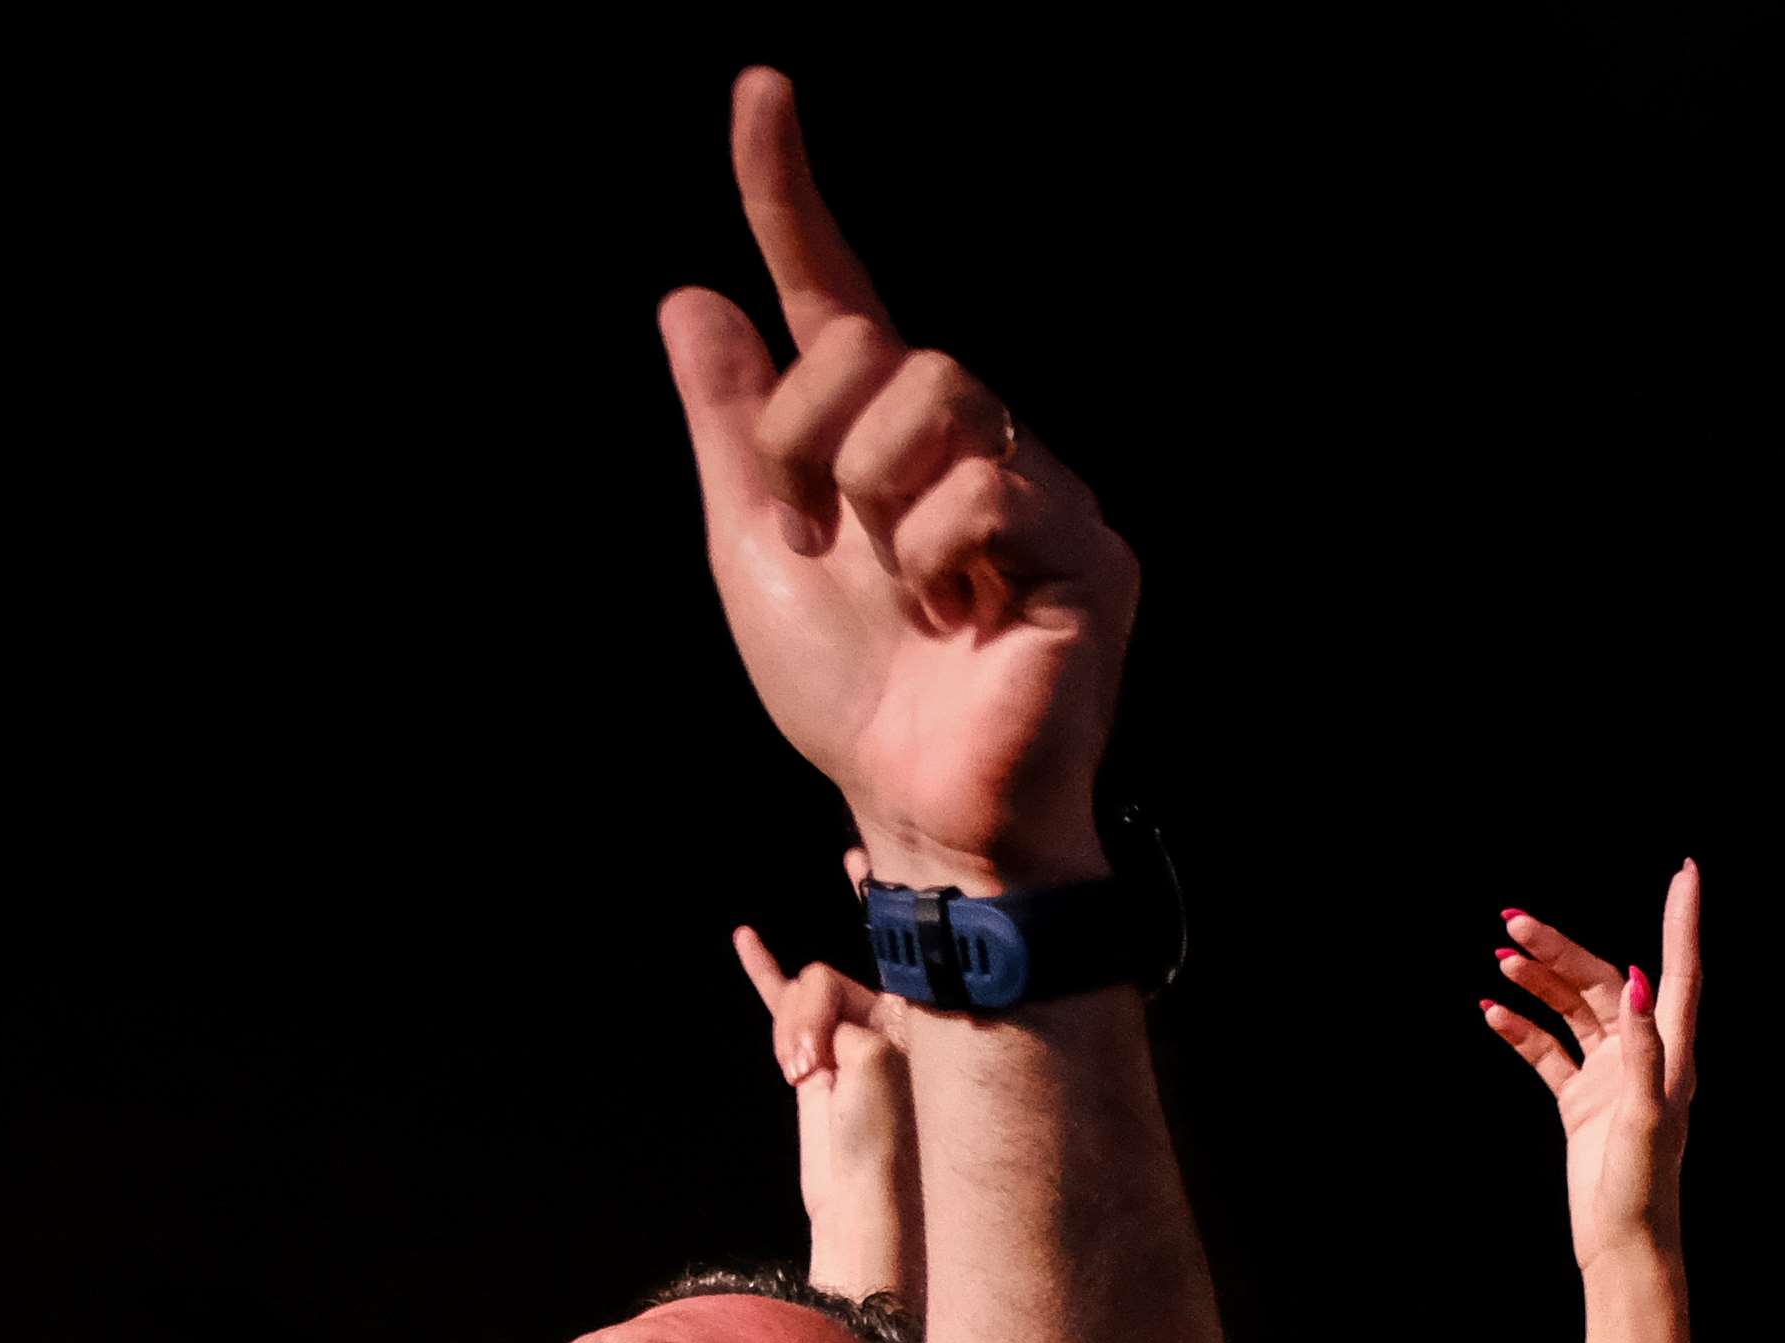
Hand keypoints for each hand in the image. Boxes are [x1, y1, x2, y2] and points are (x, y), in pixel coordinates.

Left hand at [657, 70, 1133, 888]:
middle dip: (812, 439)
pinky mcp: (1089, 555)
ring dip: (877, 496)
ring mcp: (1043, 495)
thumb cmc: (853, 699)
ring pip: (937, 399)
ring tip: (905, 588)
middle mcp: (975, 446)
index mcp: (886, 440)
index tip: (758, 86)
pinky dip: (940, 554)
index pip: (837, 294)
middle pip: (882, 346)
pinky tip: (960, 619)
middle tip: (823, 541)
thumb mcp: (755, 551)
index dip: (789, 193)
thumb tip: (695, 295)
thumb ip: (732, 430)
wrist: (924, 815)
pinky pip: (983, 489)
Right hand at [732, 913, 918, 1296]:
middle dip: (810, 1016)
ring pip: (798, 999)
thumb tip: (816, 1028)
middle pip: (828, 979)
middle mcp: (890, 1018)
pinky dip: (764, 974)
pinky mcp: (814, 1053)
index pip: (900, 947)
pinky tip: (746, 939)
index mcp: (924, 1019)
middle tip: (812, 1070)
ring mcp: (849, 1032)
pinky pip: (783, 1003)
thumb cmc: (889, 1141)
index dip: (878, 901)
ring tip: (803, 1082)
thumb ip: (839, 1019)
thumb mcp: (873, 1062)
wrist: (865, 1204)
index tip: (856, 859)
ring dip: (790, 1034)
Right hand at [1488, 864, 1703, 1264]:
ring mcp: (1609, 1078)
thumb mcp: (1644, 1118)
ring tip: (1499, 962)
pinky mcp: (1581, 1102)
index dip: (1683, 921)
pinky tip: (1491, 1011)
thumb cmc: (1643, 1193)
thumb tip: (1641, 982)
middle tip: (1512, 922)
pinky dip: (1521, 1029)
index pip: (1679, 971)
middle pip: (1604, 982)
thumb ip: (1645, 1050)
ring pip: (1572, 1011)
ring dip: (1538, 983)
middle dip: (1560, 950)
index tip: (1687, 871)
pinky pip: (1548, 1052)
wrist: (1623, 1250)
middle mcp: (1644, 1058)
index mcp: (1673, 1056)